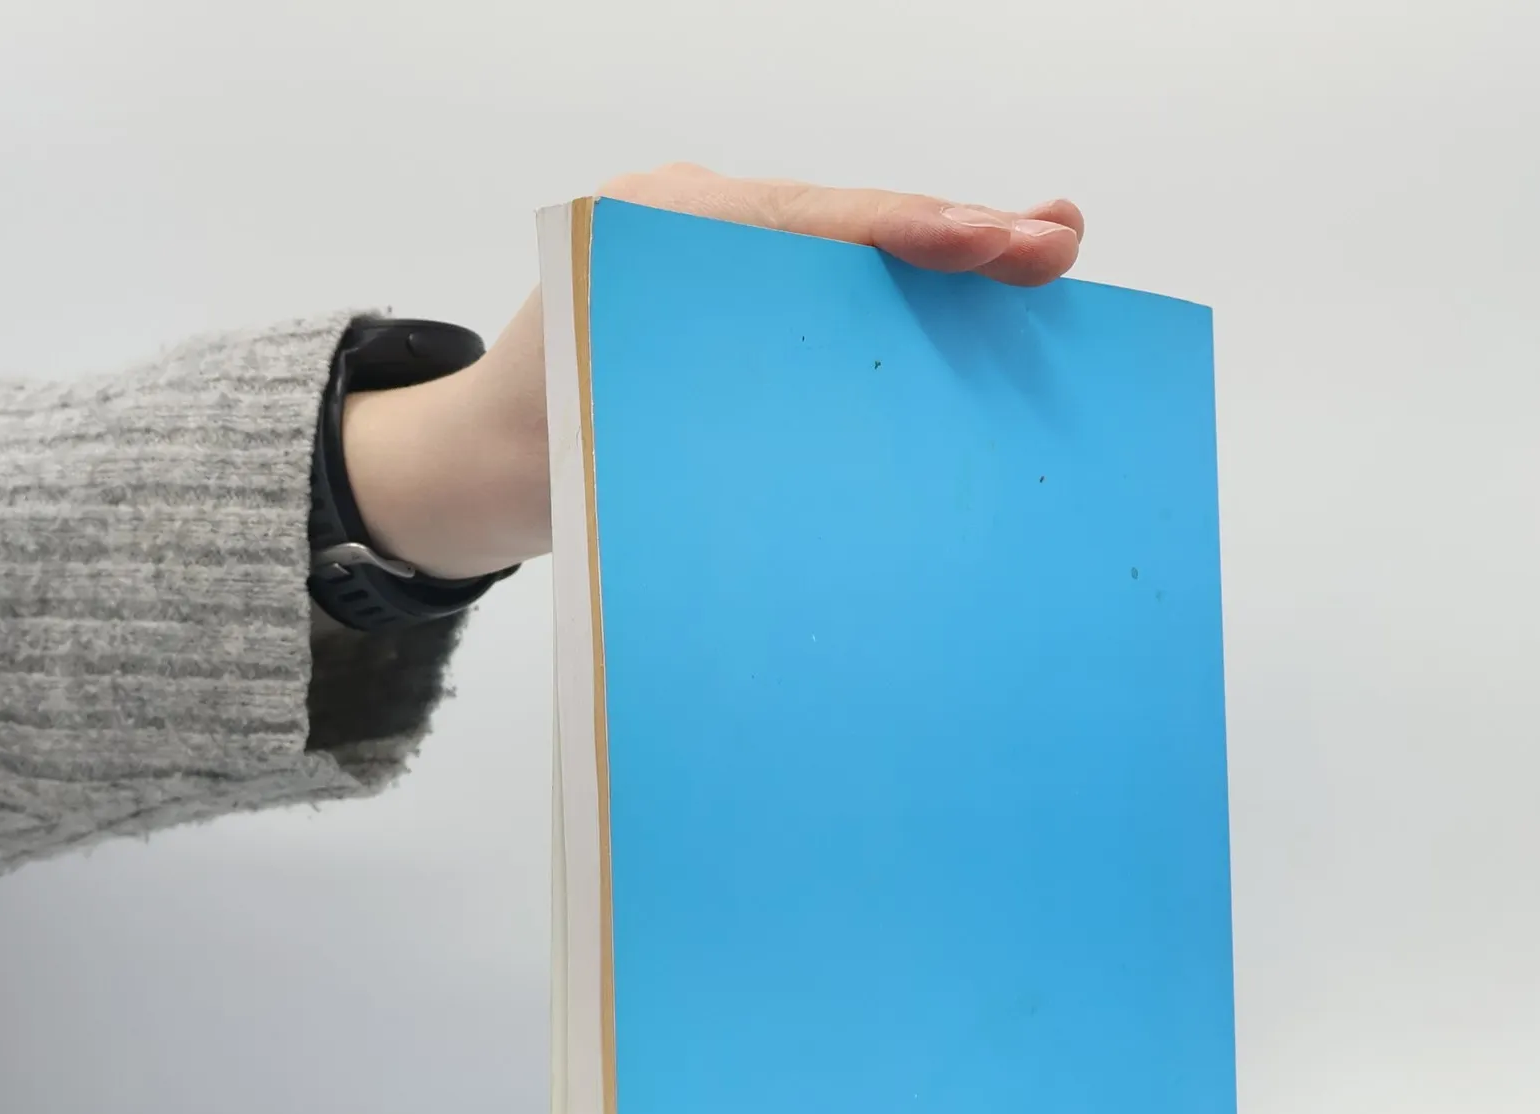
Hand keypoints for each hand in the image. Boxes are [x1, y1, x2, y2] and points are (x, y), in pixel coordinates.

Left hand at [341, 165, 1085, 581]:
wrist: (483, 468)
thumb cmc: (542, 455)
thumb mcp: (614, 447)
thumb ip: (709, 438)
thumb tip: (847, 465)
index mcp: (659, 233)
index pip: (806, 218)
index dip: (905, 230)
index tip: (990, 240)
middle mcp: (700, 230)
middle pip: (850, 222)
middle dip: (958, 231)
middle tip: (1056, 241)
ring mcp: (727, 268)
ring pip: (855, 259)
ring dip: (952, 265)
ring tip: (1045, 253)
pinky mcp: (747, 317)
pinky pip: (838, 303)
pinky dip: (912, 309)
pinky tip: (987, 310)